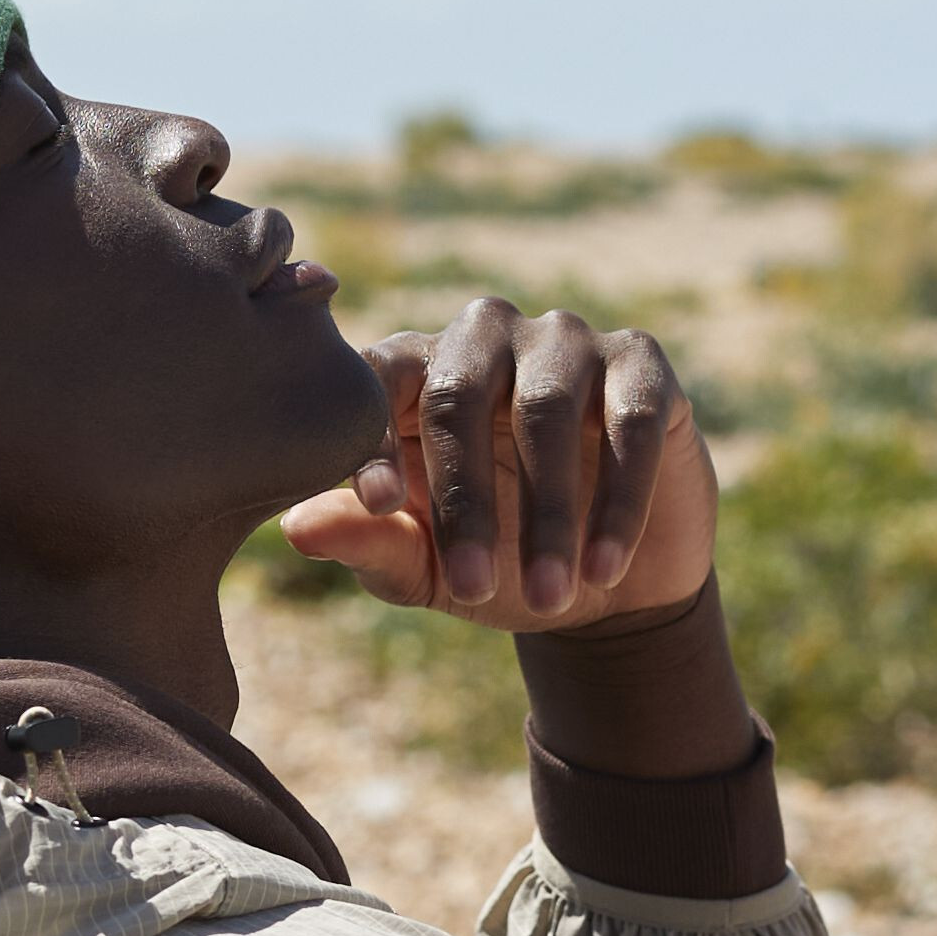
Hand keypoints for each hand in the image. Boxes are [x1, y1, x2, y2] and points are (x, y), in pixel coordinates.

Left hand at [279, 298, 715, 630]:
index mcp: (411, 373)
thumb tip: (296, 527)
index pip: (376, 382)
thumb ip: (364, 540)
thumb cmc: (493, 564)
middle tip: (473, 588)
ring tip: (547, 596)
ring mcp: (564, 342)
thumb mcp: (421, 565)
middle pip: (460, 395)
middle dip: (466, 501)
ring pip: (546, 409)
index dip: (375, 439)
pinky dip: (618, 501)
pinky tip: (604, 569)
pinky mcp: (640, 366)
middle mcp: (482, 339)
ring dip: (547, 514)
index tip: (380, 506)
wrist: (604, 587)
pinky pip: (629, 421)